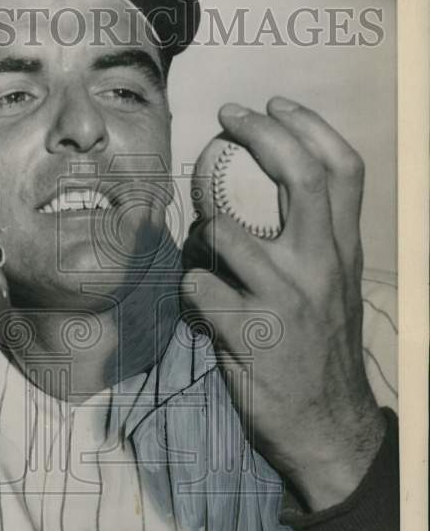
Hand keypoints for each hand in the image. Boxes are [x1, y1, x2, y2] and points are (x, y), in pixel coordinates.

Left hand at [181, 97, 385, 510]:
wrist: (326, 427)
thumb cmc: (319, 351)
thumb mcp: (332, 290)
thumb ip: (312, 243)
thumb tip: (267, 195)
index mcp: (344, 252)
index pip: (342, 169)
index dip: (307, 125)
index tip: (273, 103)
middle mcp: (322, 267)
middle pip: (298, 176)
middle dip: (261, 133)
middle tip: (229, 117)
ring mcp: (286, 298)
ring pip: (225, 231)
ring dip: (200, 234)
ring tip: (202, 255)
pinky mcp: (249, 333)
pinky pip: (197, 285)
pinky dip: (188, 287)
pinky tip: (197, 304)